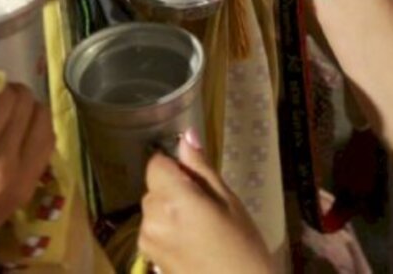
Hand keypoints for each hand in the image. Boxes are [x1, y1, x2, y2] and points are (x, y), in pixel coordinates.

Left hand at [139, 133, 271, 273]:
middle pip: (154, 187)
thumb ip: (201, 168)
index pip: (156, 164)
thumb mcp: (229, 202)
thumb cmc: (244, 249)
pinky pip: (153, 230)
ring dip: (169, 211)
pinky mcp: (149, 258)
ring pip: (153, 209)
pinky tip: (192, 245)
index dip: (174, 167)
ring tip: (201, 230)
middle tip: (206, 208)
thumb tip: (186, 135)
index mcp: (172, 199)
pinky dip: (167, 231)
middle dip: (173, 190)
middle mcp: (152, 217)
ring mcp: (148, 240)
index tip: (196, 181)